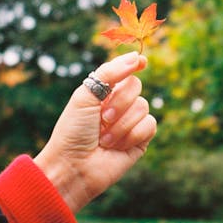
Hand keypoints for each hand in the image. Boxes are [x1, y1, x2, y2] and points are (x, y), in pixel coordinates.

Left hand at [34, 51, 156, 212]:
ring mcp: (131, 122)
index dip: (134, 64)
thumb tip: (137, 57)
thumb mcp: (85, 95)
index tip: (141, 62)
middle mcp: (119, 105)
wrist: (73, 166)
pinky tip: (117, 147)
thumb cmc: (73, 131)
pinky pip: (150, 125)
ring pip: (143, 106)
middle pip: (136, 86)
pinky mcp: (141, 140)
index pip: (124, 71)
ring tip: (105, 139)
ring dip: (121, 124)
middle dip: (120, 102)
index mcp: (103, 92)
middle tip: (103, 118)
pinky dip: (132, 135)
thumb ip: (110, 73)